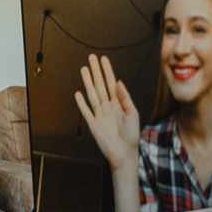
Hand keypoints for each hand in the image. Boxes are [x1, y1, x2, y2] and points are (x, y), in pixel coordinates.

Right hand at [75, 54, 139, 170]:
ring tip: (83, 69)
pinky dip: (81, 103)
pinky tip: (78, 94)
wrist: (124, 154)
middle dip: (95, 71)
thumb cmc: (132, 136)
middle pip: (100, 85)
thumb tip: (118, 82)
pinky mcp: (93, 124)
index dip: (107, 71)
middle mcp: (108, 107)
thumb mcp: (133, 114)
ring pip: (92, 94)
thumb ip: (124, 98)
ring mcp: (99, 115)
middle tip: (91, 58)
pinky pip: (86, 111)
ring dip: (87, 82)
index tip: (103, 59)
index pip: (111, 83)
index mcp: (118, 104)